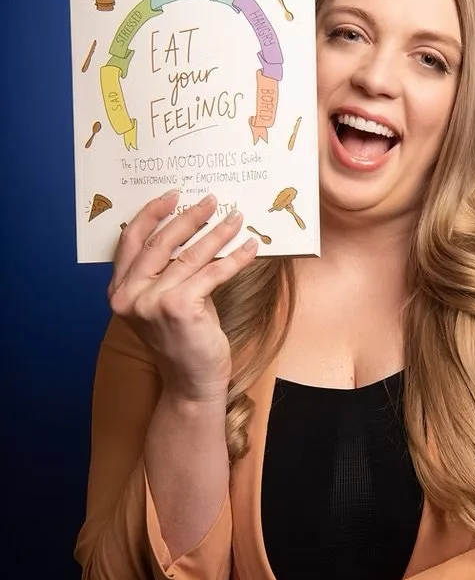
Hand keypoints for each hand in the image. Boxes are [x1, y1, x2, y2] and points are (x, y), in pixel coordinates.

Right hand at [109, 191, 257, 400]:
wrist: (192, 383)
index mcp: (119, 291)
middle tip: (211, 201)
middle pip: (160, 243)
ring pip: (189, 256)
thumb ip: (166, 273)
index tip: (173, 196)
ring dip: (217, 233)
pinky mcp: (179, 308)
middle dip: (189, 218)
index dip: (151, 214)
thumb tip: (193, 232)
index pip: (131, 242)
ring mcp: (151, 302)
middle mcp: (129, 296)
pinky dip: (234, 258)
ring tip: (236, 218)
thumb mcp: (164, 302)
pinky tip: (250, 248)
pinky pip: (212, 273)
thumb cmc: (183, 340)